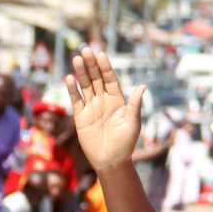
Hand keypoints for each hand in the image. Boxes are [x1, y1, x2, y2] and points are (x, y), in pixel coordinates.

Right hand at [64, 49, 146, 171]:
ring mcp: (91, 108)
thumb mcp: (133, 123)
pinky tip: (69, 78)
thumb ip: (134, 104)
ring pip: (85, 86)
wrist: (111, 161)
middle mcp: (103, 101)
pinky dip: (72, 89)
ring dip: (81, 73)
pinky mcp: (81, 117)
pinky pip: (76, 100)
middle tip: (86, 50)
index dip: (106, 67)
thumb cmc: (126, 144)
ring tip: (77, 59)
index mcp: (117, 100)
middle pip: (96, 79)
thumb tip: (143, 86)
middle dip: (91, 65)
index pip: (110, 79)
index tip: (101, 55)